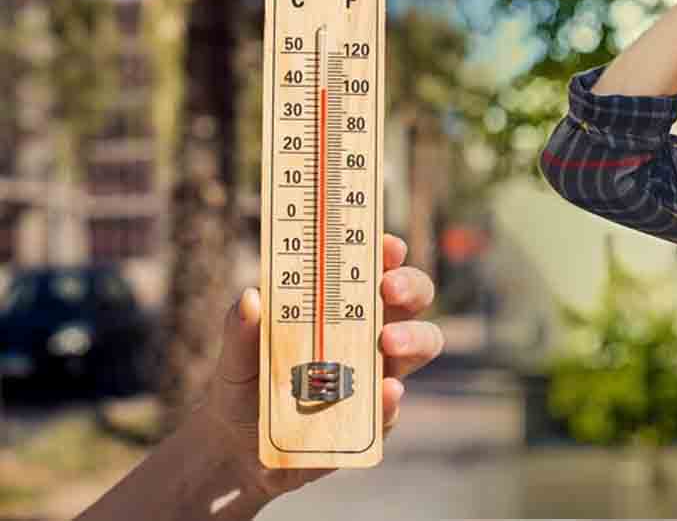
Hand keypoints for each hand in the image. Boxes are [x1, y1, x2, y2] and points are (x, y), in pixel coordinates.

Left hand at [195, 233, 442, 499]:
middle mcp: (369, 333)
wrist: (239, 449)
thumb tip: (251, 298)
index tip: (386, 245)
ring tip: (388, 341)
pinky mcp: (375, 418)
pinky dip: (392, 398)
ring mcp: (377, 374)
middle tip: (389, 289)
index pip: (376, 267)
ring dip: (414, 337)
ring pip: (421, 344)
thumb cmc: (245, 384)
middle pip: (412, 298)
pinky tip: (384, 392)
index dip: (388, 251)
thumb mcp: (236, 354)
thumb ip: (241, 329)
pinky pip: (393, 406)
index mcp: (342, 304)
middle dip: (410, 286)